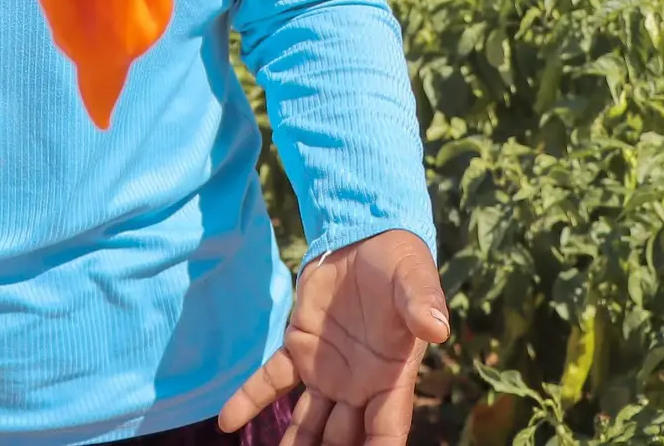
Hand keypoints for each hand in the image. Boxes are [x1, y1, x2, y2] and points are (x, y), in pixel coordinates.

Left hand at [218, 229, 448, 445]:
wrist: (367, 237)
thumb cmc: (401, 264)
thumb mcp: (415, 280)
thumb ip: (422, 304)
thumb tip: (437, 328)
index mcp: (392, 378)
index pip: (385, 431)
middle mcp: (359, 384)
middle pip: (343, 438)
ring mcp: (326, 370)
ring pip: (307, 421)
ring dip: (292, 444)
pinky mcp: (298, 346)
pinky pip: (271, 381)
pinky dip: (248, 400)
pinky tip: (226, 422)